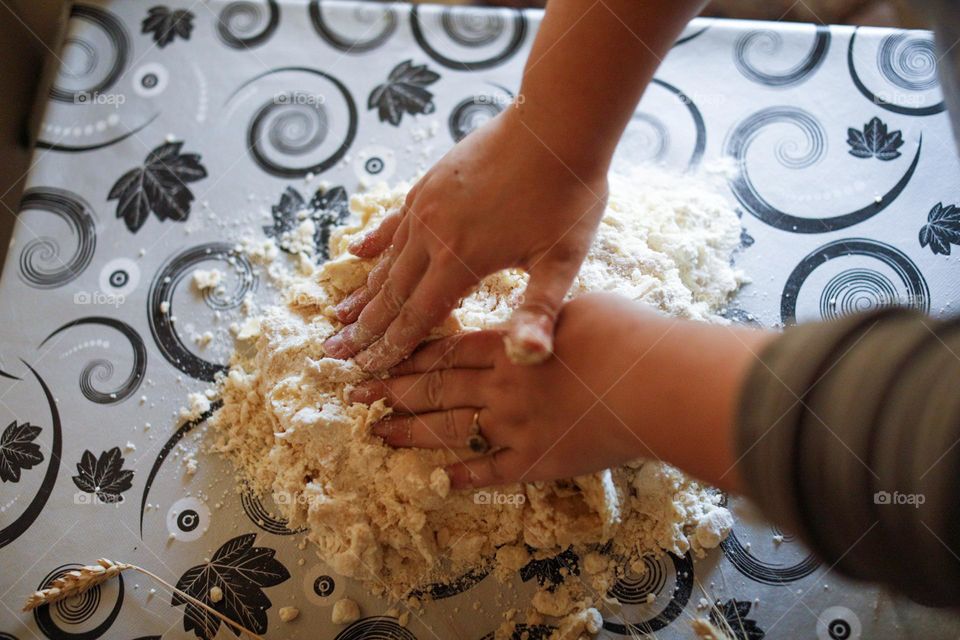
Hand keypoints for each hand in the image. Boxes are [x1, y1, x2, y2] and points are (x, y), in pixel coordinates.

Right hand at [323, 109, 607, 371]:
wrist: (557, 122)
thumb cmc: (567, 194)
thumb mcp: (563, 260)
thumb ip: (540, 311)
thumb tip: (529, 360)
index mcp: (462, 260)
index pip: (417, 317)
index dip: (391, 347)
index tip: (366, 370)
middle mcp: (432, 235)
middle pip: (391, 292)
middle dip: (364, 328)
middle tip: (334, 353)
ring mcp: (427, 205)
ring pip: (386, 259)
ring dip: (363, 291)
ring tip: (338, 314)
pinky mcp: (429, 182)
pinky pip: (393, 220)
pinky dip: (375, 242)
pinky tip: (357, 252)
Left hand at [350, 293, 772, 490]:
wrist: (656, 383)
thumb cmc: (625, 335)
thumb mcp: (577, 306)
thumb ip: (542, 318)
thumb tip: (531, 321)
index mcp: (508, 344)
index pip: (444, 350)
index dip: (406, 354)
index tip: (375, 357)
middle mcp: (500, 386)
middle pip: (435, 388)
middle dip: (391, 392)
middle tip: (355, 398)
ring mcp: (515, 426)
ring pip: (449, 428)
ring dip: (410, 432)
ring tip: (377, 434)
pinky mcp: (538, 459)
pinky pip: (492, 472)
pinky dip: (465, 477)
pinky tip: (440, 481)